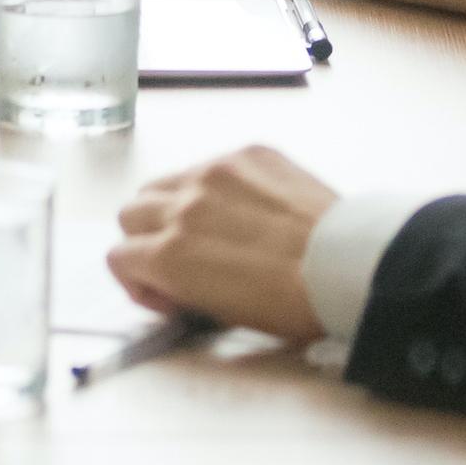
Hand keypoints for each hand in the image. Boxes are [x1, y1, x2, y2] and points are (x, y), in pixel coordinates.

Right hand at [106, 148, 339, 343]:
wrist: (347, 265)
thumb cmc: (291, 303)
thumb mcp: (220, 311)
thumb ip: (180, 284)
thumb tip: (170, 276)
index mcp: (170, 254)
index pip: (118, 256)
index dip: (137, 279)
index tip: (164, 290)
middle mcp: (182, 205)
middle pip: (131, 212)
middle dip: (145, 236)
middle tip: (180, 256)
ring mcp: (213, 172)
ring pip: (165, 182)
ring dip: (173, 205)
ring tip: (211, 227)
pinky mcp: (246, 153)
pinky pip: (212, 164)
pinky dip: (217, 186)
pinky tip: (249, 208)